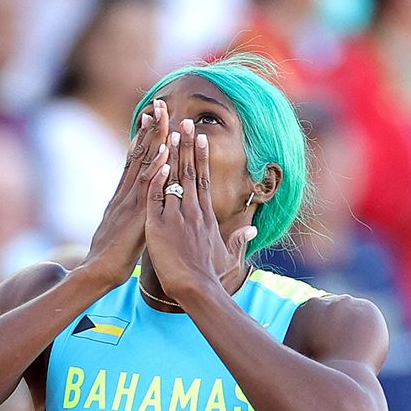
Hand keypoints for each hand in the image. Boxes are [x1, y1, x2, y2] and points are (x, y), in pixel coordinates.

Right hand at [85, 98, 173, 280]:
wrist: (98, 273)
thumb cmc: (112, 257)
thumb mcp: (123, 230)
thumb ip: (130, 214)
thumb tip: (138, 208)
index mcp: (123, 196)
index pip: (134, 160)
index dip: (143, 138)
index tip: (152, 116)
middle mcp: (125, 193)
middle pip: (138, 154)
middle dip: (149, 129)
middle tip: (158, 103)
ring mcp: (129, 202)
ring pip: (142, 165)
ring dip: (153, 140)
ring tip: (162, 116)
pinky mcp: (135, 215)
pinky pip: (148, 189)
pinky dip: (156, 170)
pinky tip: (164, 154)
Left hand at [143, 120, 254, 306]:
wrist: (197, 289)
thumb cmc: (211, 276)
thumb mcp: (229, 256)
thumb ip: (239, 239)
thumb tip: (253, 229)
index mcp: (206, 216)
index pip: (203, 180)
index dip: (200, 157)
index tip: (199, 138)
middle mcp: (193, 210)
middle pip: (189, 171)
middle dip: (187, 145)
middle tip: (186, 121)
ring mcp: (177, 216)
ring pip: (174, 177)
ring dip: (173, 152)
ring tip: (171, 130)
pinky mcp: (160, 224)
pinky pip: (157, 194)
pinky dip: (157, 176)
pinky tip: (157, 157)